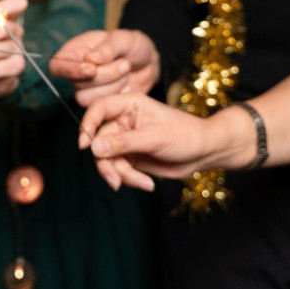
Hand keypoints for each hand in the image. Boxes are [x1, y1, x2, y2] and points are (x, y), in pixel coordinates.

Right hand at [49, 29, 159, 105]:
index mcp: (74, 51)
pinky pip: (99, 106)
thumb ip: (107, 48)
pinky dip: (116, 94)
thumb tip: (90, 59)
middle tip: (124, 64)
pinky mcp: (97, 102)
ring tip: (125, 71)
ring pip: (85, 98)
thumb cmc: (131, 45)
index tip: (91, 69)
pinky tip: (125, 83)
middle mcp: (75, 71)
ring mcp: (85, 88)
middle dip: (104, 75)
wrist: (147, 62)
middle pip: (75, 83)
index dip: (70, 70)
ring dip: (112, 85)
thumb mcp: (122, 39)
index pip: (57, 65)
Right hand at [79, 93, 255, 191]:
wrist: (205, 153)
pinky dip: (129, 179)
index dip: (87, 125)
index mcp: (129, 105)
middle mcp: (123, 121)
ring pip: (107, 159)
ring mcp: (125, 140)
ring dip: (120, 175)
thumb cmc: (185, 135)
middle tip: (116, 180)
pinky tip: (147, 183)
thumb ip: (123, 143)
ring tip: (142, 183)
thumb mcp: (154, 138)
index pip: (98, 109)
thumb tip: (94, 147)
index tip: (85, 146)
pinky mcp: (130, 157)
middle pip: (99, 141)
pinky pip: (118, 170)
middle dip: (107, 163)